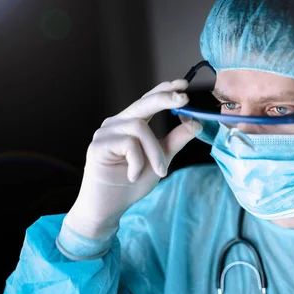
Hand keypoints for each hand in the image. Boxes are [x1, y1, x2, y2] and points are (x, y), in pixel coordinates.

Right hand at [64, 79, 201, 238]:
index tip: (184, 86)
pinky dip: (138, 162)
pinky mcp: (98, 145)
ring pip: (140, 127)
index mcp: (131, 122)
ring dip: (154, 152)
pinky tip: (133, 175)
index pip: (149, 99)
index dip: (165, 89)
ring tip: (157, 171)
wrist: (110, 207)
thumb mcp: (161, 160)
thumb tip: (196, 122)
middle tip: (184, 99)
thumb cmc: (131, 183)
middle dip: (165, 99)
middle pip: (143, 103)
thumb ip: (175, 141)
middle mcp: (117, 123)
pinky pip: (128, 144)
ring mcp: (105, 132)